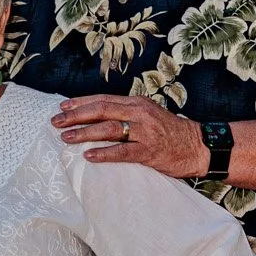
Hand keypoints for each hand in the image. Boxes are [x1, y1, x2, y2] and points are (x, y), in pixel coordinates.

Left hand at [53, 95, 209, 176]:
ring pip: (108, 129)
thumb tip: (98, 118)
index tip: (62, 107)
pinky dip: (105, 153)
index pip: (103, 99)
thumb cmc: (171, 133)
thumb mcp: (148, 115)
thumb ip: (126, 114)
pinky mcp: (149, 151)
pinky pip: (123, 152)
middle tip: (56, 121)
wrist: (199, 146)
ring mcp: (144, 132)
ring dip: (84, 133)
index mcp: (137, 103)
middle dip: (76, 116)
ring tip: (66, 137)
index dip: (81, 102)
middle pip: (101, 110)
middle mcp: (139, 113)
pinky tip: (89, 156)